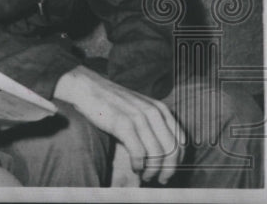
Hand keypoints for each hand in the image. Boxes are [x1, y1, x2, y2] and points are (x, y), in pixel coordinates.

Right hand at [54, 65, 185, 184]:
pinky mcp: (123, 124)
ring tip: (146, 176)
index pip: (180, 141)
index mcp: (160, 108)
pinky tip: (135, 168)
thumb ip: (152, 122)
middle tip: (161, 180)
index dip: (178, 161)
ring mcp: (138, 117)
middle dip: (168, 170)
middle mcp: (153, 112)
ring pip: (157, 154)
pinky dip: (139, 165)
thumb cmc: (111, 100)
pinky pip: (139, 152)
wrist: (86, 87)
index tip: (169, 171)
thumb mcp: (138, 107)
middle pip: (172, 150)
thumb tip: (162, 151)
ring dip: (153, 171)